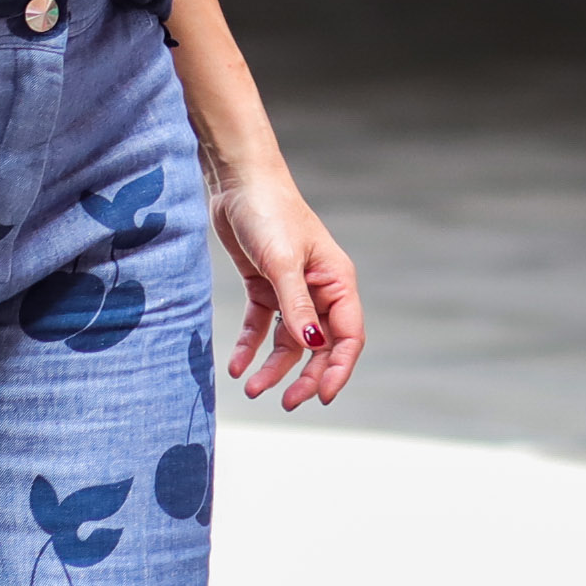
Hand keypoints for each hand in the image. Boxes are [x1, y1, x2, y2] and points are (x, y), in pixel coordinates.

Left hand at [210, 167, 363, 408]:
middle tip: (286, 403)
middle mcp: (319, 289)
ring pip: (290, 341)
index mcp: (337, 282)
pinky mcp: (264, 286)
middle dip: (305, 376)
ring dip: (273, 367)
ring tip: (251, 388)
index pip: (348, 336)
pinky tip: (237, 365)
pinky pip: (262, 325)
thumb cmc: (270, 214)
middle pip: (320, 345)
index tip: (321, 397)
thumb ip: (297, 307)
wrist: (238, 182)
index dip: (339, 369)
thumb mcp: (282, 263)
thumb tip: (312, 348)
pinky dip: (251, 346)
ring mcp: (291, 289)